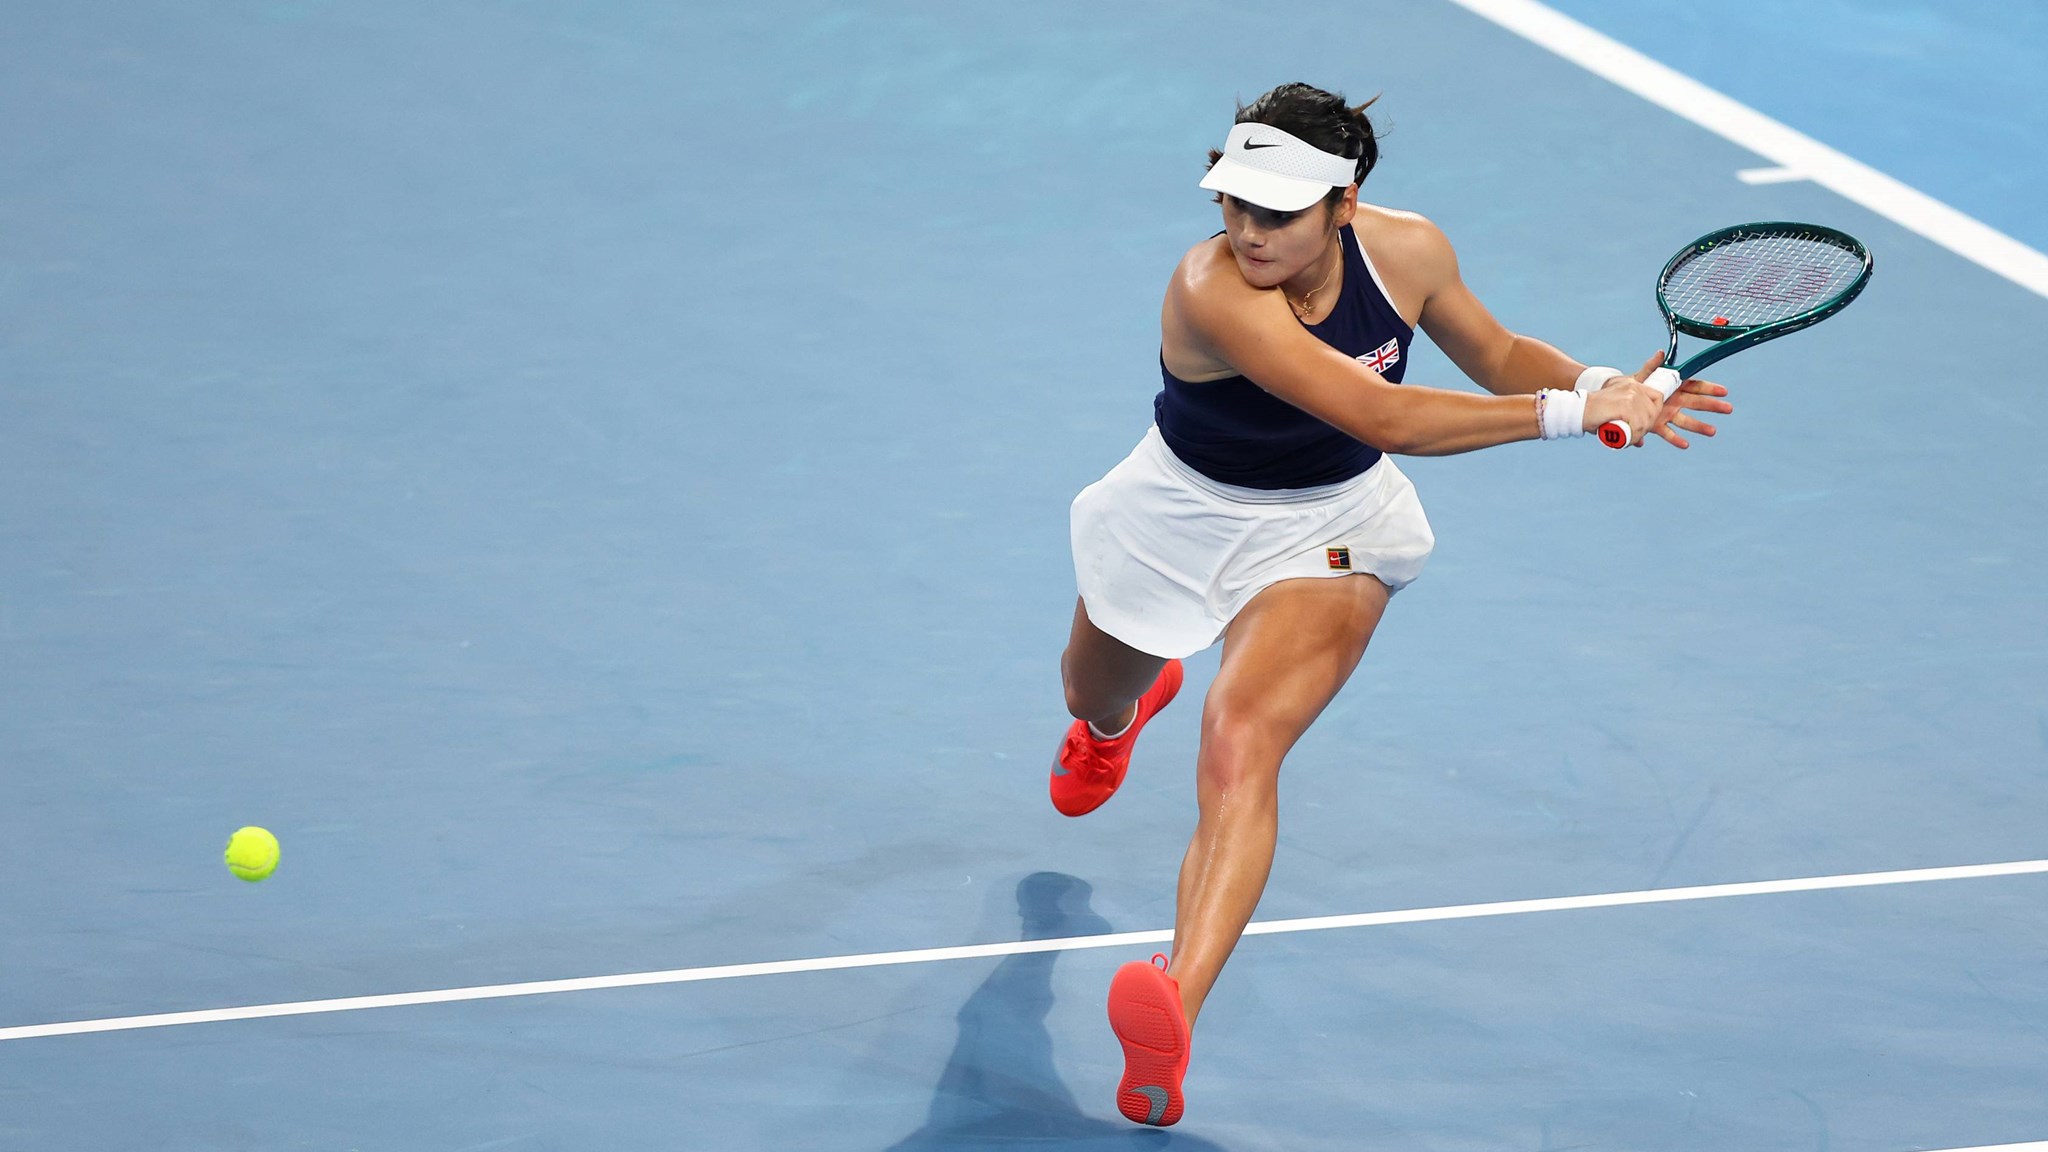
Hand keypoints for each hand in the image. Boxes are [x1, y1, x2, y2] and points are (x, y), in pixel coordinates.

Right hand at [1582, 351, 1669, 446]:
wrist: (1576, 410)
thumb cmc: (1593, 415)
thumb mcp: (1614, 412)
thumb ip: (1628, 422)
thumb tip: (1641, 443)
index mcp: (1633, 384)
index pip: (1657, 396)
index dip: (1655, 413)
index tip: (1645, 424)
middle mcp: (1634, 387)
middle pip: (1653, 411)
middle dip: (1646, 427)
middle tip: (1633, 436)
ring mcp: (1630, 396)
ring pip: (1646, 421)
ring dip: (1639, 435)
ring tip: (1626, 440)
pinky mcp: (1625, 405)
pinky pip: (1638, 425)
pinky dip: (1634, 436)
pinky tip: (1625, 440)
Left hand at [1596, 351, 1734, 448]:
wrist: (1619, 401)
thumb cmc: (1634, 386)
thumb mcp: (1642, 376)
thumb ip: (1651, 366)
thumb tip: (1660, 353)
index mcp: (1672, 387)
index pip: (1695, 386)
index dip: (1709, 388)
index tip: (1724, 391)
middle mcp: (1673, 401)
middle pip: (1696, 403)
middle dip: (1712, 406)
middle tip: (1729, 409)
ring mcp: (1667, 414)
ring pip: (1686, 420)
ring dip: (1699, 426)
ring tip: (1713, 431)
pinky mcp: (1657, 425)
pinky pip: (1668, 433)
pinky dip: (1676, 439)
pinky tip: (1686, 445)